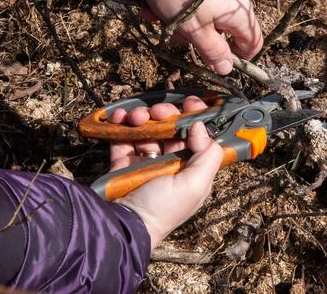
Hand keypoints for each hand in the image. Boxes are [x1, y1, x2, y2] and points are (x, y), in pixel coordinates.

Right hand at [108, 97, 223, 246]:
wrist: (123, 224)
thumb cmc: (162, 209)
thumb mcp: (194, 185)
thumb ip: (206, 155)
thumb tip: (201, 126)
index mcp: (191, 170)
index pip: (197, 138)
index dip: (195, 118)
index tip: (190, 103)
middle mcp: (170, 164)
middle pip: (171, 129)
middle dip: (165, 115)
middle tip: (158, 112)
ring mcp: (145, 162)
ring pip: (147, 130)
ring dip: (142, 117)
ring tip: (135, 117)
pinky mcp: (122, 162)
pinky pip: (123, 137)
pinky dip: (121, 124)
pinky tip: (120, 118)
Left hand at [128, 0, 262, 74]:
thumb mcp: (193, 28)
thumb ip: (212, 51)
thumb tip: (227, 69)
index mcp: (240, 14)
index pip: (253, 45)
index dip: (237, 58)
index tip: (212, 60)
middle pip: (225, 31)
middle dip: (198, 37)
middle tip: (173, 33)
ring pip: (206, 15)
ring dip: (181, 20)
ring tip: (155, 13)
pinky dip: (178, 3)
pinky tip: (153, 0)